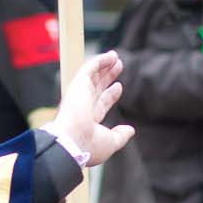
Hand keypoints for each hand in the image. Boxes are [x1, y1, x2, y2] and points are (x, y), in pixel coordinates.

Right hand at [51, 50, 134, 166]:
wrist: (71, 142)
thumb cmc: (88, 146)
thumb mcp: (110, 143)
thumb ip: (120, 136)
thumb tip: (130, 130)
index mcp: (87, 120)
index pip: (100, 103)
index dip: (110, 95)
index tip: (118, 87)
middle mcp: (81, 106)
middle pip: (97, 87)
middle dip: (107, 76)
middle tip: (118, 66)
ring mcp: (79, 95)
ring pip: (92, 75)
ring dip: (104, 65)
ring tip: (115, 56)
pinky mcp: (78, 84)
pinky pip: (89, 68)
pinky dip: (100, 61)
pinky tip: (111, 56)